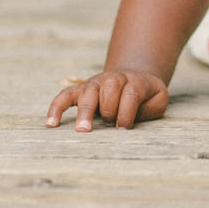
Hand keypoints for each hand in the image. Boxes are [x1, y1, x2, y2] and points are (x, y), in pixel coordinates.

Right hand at [45, 70, 168, 130]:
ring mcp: (94, 84)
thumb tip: (129, 122)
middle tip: (108, 124)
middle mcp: (112, 79)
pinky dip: (56, 108)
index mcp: (134, 82)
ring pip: (88, 93)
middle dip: (109, 108)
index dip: (127, 112)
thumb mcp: (157, 100)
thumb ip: (149, 108)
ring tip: (82, 130)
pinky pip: (64, 96)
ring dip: (85, 111)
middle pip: (109, 88)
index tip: (124, 130)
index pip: (130, 93)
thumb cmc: (146, 96)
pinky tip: (51, 124)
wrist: (133, 77)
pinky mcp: (80, 91)